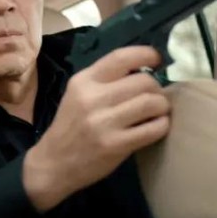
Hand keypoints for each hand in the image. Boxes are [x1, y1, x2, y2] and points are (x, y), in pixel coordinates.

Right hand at [23, 46, 170, 211]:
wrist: (54, 163)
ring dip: (162, 106)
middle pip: (143, 81)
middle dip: (157, 88)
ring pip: (151, 103)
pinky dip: (162, 125)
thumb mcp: (79, 94)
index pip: (121, 57)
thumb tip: (145, 71)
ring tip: (158, 112)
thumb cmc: (71, 126)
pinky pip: (153, 129)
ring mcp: (104, 123)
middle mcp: (93, 98)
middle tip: (156, 97)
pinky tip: (157, 126)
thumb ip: (105, 80)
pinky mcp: (115, 145)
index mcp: (84, 81)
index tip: (157, 60)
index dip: (146, 54)